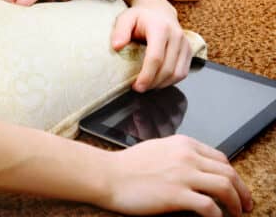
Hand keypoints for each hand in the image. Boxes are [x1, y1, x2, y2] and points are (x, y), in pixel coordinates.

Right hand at [102, 135, 252, 216]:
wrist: (108, 175)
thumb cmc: (126, 166)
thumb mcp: (157, 149)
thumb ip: (178, 154)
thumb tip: (195, 166)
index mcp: (183, 144)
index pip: (220, 157)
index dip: (231, 174)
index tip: (235, 186)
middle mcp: (186, 156)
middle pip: (228, 172)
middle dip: (241, 190)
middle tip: (245, 203)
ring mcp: (182, 175)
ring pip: (225, 187)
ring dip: (236, 203)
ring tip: (237, 213)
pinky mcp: (176, 194)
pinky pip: (209, 207)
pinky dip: (218, 215)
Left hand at [111, 4, 191, 91]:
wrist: (158, 10)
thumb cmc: (140, 16)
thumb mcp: (125, 18)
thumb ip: (120, 31)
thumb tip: (117, 46)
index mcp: (160, 28)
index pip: (156, 57)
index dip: (147, 75)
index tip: (136, 86)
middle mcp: (176, 36)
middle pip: (167, 68)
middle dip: (153, 83)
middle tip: (138, 88)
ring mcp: (185, 43)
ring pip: (178, 73)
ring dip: (162, 84)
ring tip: (147, 85)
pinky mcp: (189, 50)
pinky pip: (183, 72)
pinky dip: (171, 81)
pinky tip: (158, 81)